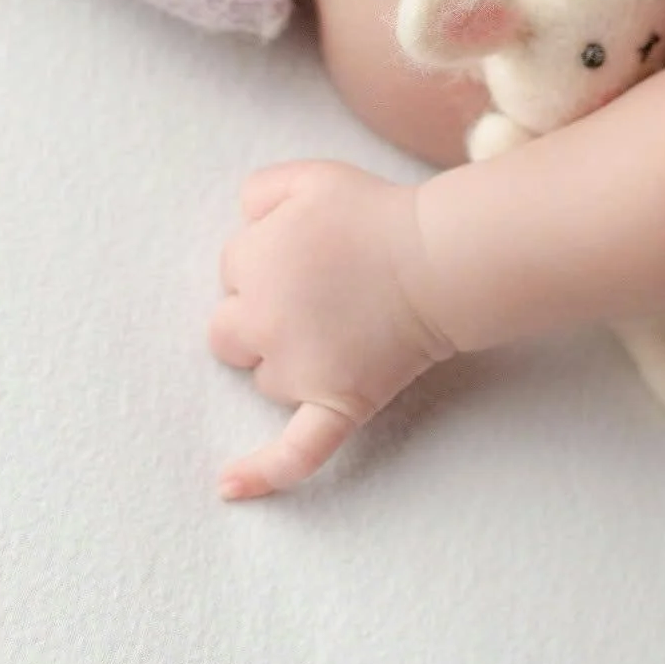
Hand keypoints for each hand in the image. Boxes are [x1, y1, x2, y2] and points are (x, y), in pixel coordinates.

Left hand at [209, 162, 453, 499]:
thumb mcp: (309, 176)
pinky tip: (228, 488)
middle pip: (228, 331)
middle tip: (313, 292)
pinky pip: (295, 452)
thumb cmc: (376, 213)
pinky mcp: (335, 405)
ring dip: (285, 361)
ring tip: (338, 328)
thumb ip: (257, 192)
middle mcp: (264, 319)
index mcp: (253, 262)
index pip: (231, 270)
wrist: (436, 258)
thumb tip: (240, 226)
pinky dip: (264, 473)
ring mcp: (298, 370)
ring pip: (264, 379)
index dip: (268, 257)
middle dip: (259, 313)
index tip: (308, 250)